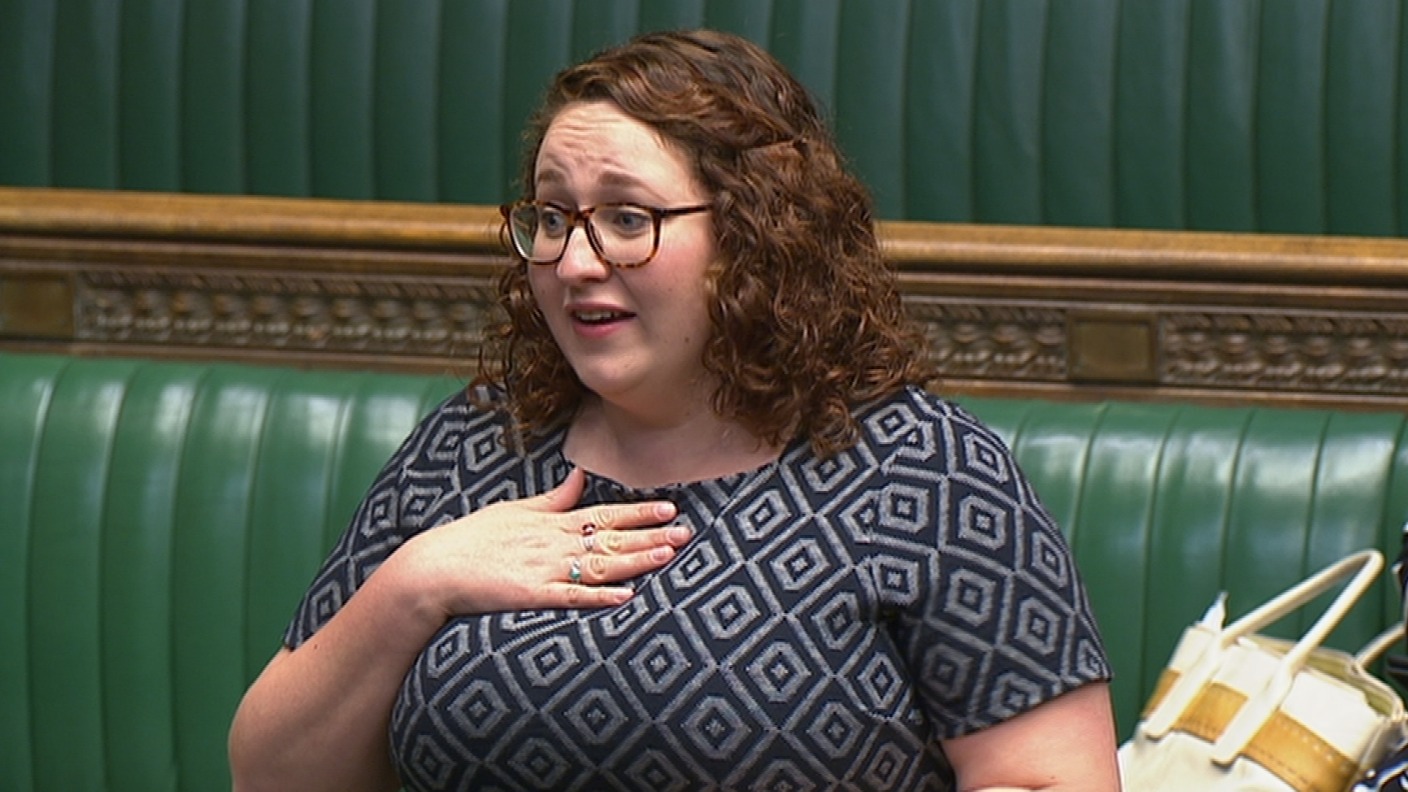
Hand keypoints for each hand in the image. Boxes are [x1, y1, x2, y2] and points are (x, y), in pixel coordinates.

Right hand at [389, 467, 688, 617]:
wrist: (435, 568)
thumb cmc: (473, 539)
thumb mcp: (514, 510)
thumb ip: (552, 498)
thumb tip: (578, 477)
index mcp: (552, 522)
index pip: (605, 514)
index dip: (639, 512)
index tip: (671, 508)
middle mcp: (554, 543)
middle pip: (612, 539)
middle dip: (651, 536)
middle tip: (687, 533)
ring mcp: (544, 570)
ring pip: (600, 565)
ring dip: (636, 561)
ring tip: (668, 556)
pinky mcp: (531, 596)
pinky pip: (572, 598)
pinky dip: (600, 598)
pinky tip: (626, 596)